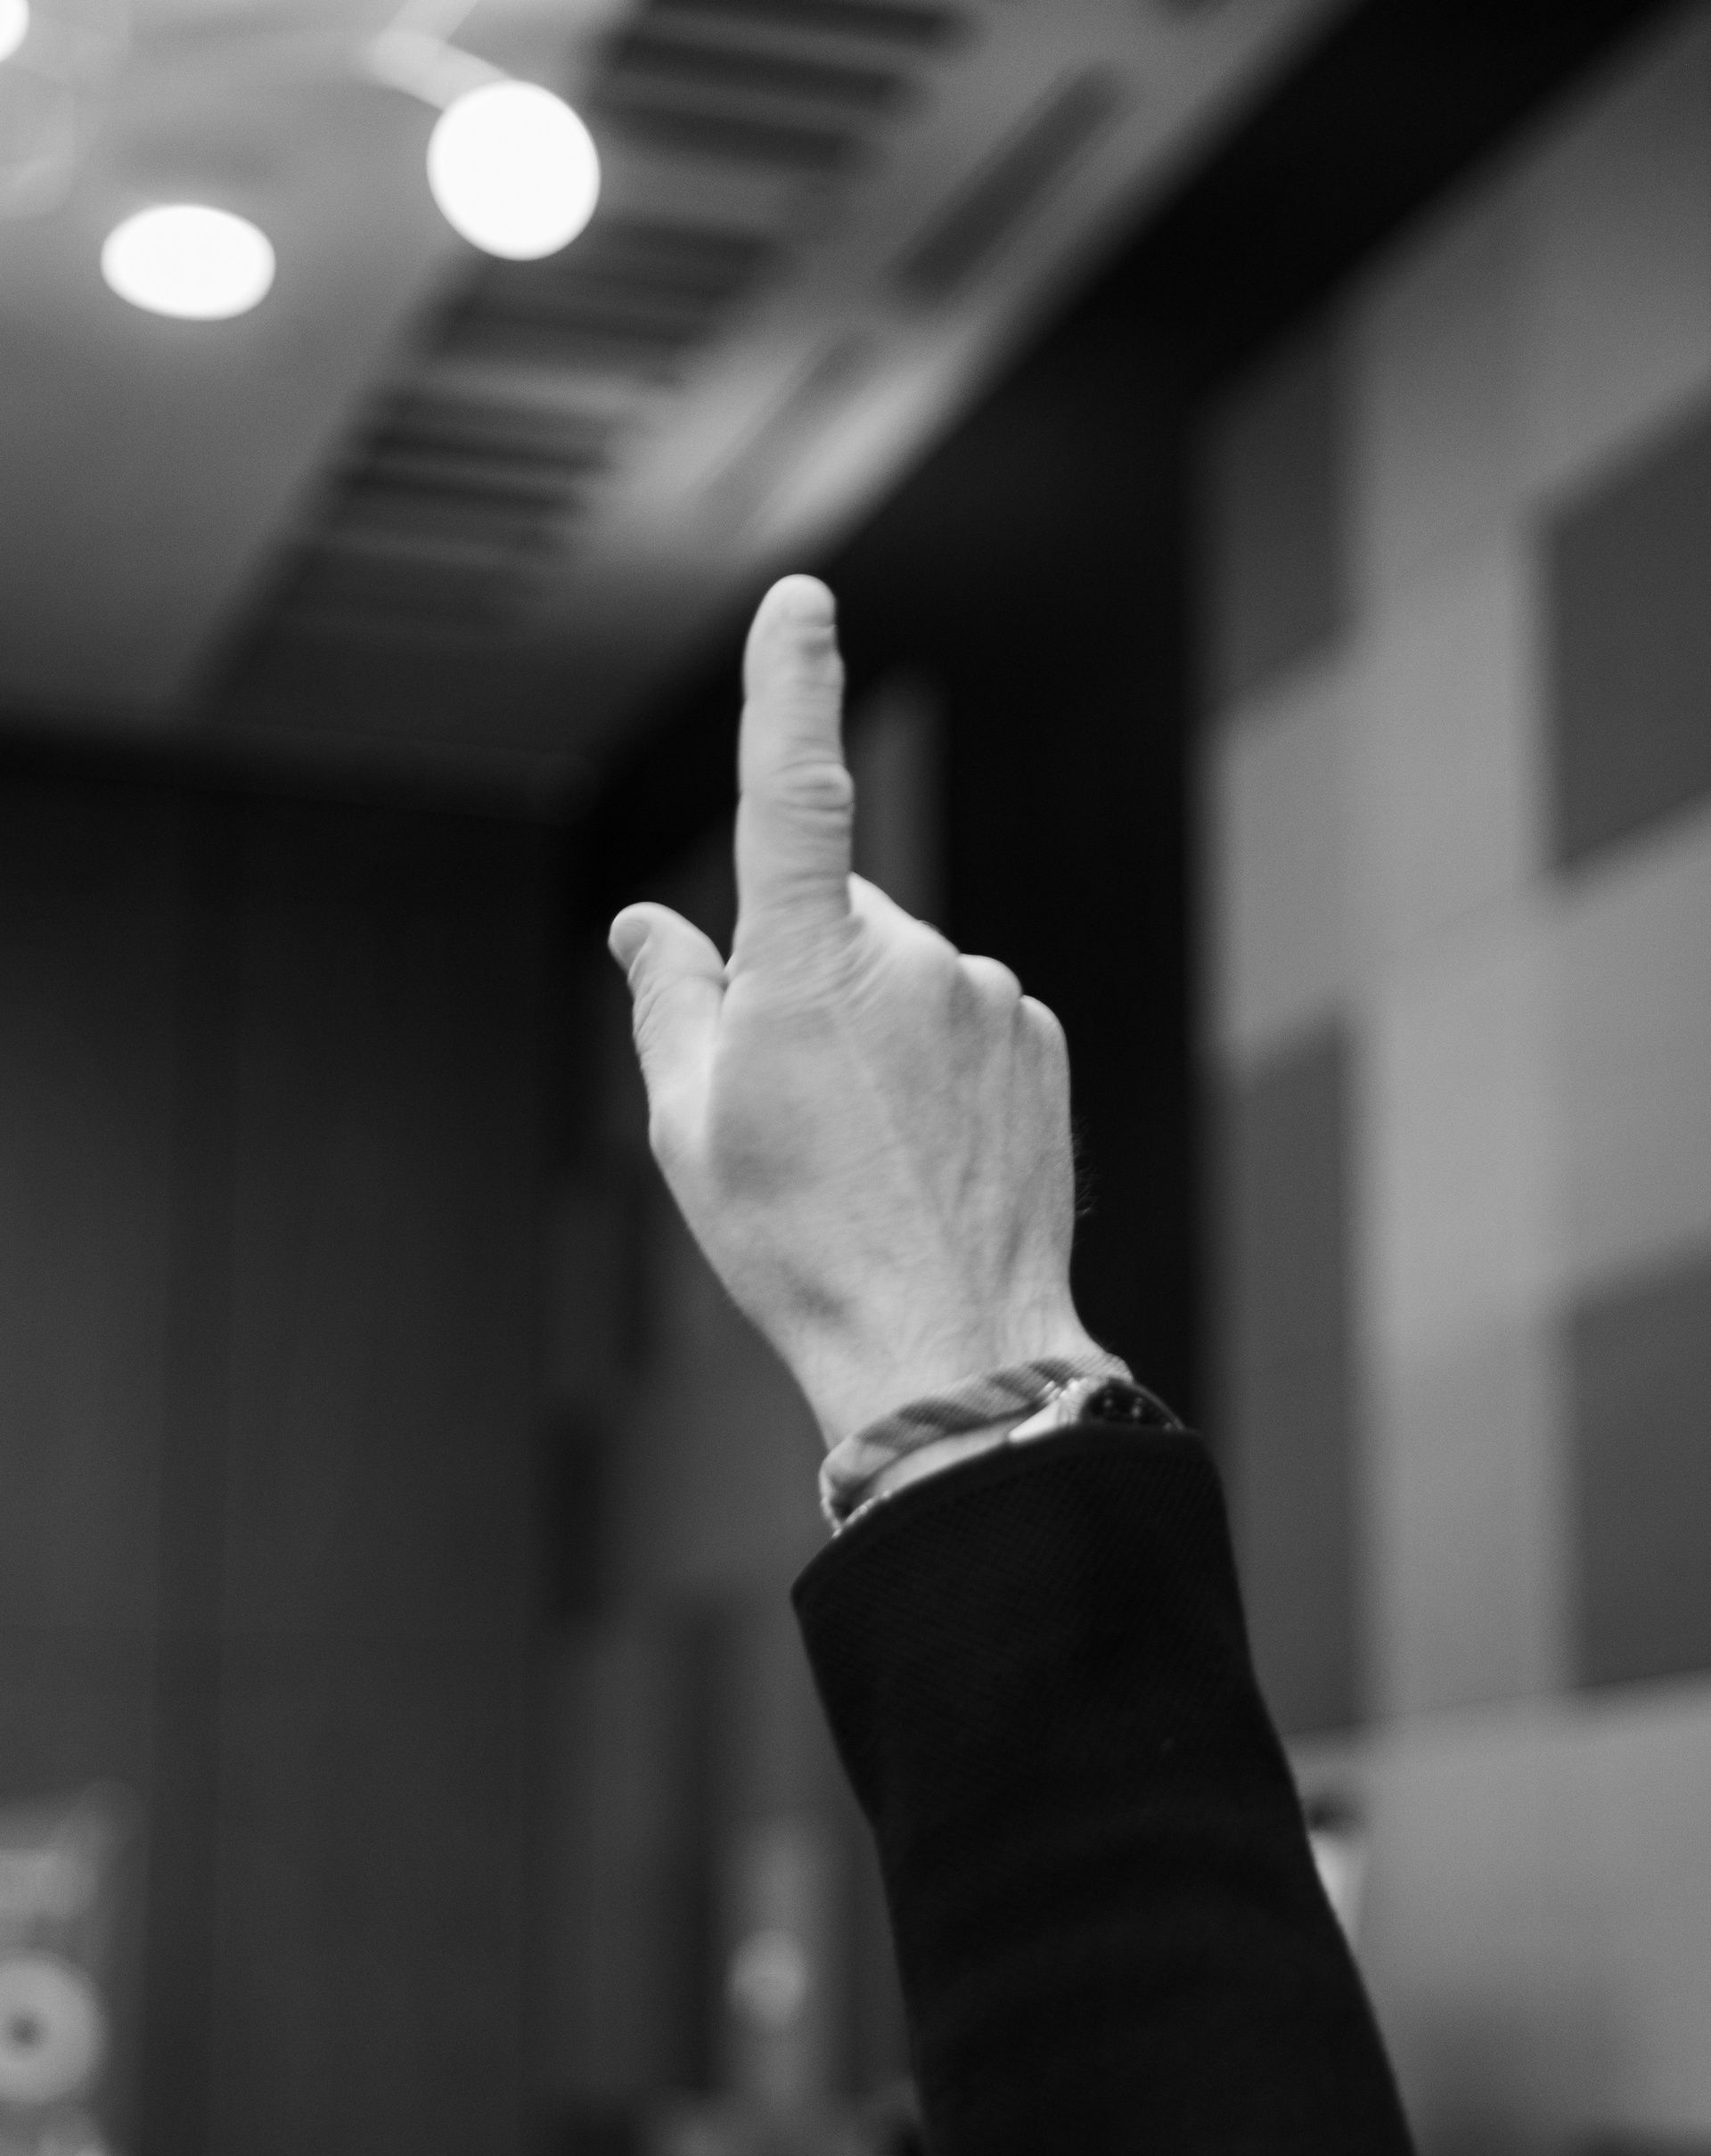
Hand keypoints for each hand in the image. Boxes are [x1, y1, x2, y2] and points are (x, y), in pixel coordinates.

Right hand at [608, 574, 1106, 1447]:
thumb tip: (649, 925)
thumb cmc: (800, 1247)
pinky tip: (923, 1153)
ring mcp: (988, 995)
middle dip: (800, 973)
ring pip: (903, 972)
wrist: (951, 1346)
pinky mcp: (1038, 1038)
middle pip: (831, 916)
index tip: (800, 601)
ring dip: (873, 1028)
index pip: (789, 790)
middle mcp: (911, 957)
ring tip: (863, 1150)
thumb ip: (670, 1000)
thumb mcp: (691, 1128)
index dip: (788, 686)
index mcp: (804, 968)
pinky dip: (937, 1060)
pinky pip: (965, 1017)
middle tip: (786, 1102)